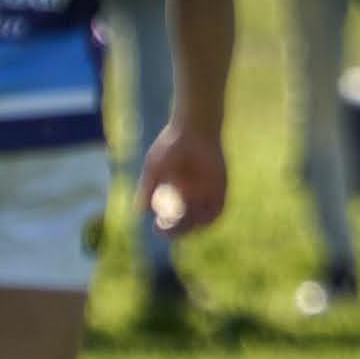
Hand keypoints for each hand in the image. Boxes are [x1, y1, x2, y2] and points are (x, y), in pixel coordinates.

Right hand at [137, 119, 226, 240]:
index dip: (165, 227)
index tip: (156, 229)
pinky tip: (199, 220)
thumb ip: (147, 189)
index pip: (172, 218)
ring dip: (192, 227)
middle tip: (166, 230)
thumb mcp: (154, 168)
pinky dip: (210, 218)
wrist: (194, 128)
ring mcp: (208, 191)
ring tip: (180, 226)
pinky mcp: (220, 186)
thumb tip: (139, 211)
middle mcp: (193, 195)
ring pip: (202, 219)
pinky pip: (218, 209)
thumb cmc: (171, 144)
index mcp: (178, 192)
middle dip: (176, 230)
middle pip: (187, 222)